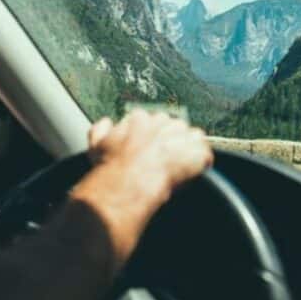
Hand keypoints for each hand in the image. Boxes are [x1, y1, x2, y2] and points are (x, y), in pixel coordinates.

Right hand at [67, 110, 212, 271]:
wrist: (128, 181)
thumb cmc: (111, 166)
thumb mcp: (96, 144)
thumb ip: (100, 128)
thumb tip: (107, 122)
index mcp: (139, 118)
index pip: (150, 121)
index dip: (149, 137)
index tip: (147, 151)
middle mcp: (161, 120)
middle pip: (172, 126)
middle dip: (169, 141)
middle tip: (162, 161)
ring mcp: (181, 134)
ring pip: (190, 136)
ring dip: (186, 150)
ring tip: (176, 167)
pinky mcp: (196, 150)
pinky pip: (204, 153)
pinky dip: (200, 163)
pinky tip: (190, 172)